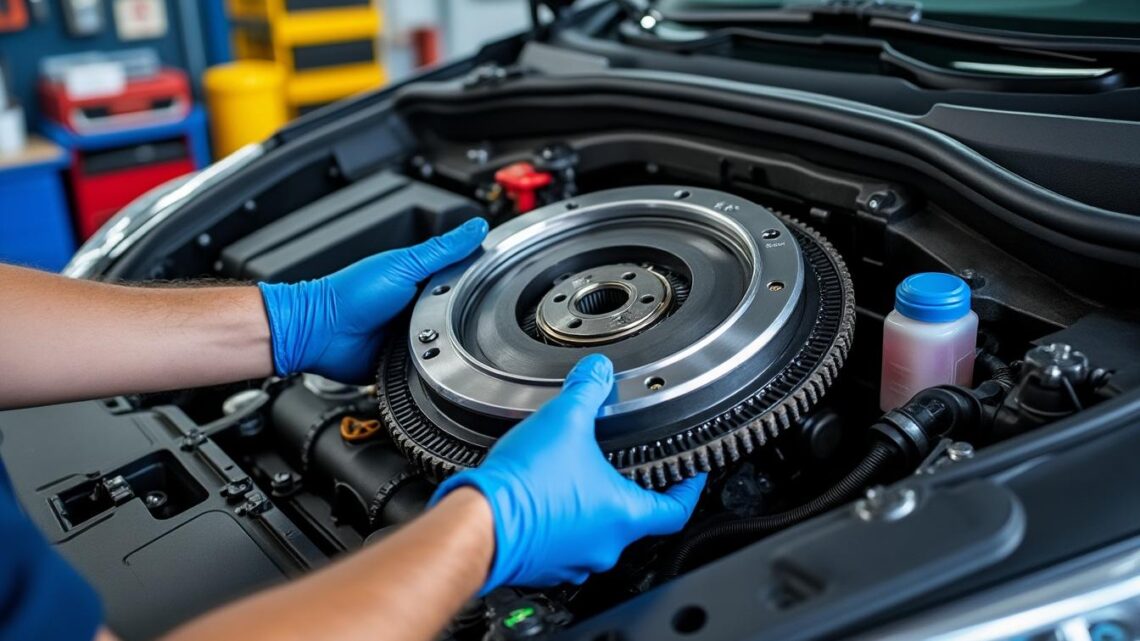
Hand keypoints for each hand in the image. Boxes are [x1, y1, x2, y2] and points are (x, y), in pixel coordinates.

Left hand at [259, 218, 487, 382]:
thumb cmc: (352, 295)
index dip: (482, 281)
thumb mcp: (405, 264)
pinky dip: (432, 364)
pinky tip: (431, 359)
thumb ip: (444, 249)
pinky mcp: (406, 362)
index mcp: (422, 279)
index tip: (500, 282)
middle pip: (460, 313)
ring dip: (448, 344)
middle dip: (466, 319)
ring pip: (448, 342)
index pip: (464, 278)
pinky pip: (430, 366)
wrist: (321, 334)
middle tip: (464, 318)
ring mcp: (413, 335)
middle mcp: (419, 307)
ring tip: (442, 340)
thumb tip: (476, 227)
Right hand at [431, 354, 706, 592]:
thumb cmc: (524, 486)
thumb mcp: (565, 420)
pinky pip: (565, 542)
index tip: (691, 474)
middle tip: (628, 462)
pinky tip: (547, 495)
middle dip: (632, 488)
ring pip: (597, 532)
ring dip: (593, 506)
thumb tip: (598, 371)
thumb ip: (588, 390)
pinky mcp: (544, 564)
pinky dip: (563, 521)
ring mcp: (573, 560)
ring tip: (579, 474)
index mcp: (623, 515)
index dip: (689, 488)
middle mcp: (603, 546)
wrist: (479, 523)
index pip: (676, 510)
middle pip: (636, 518)